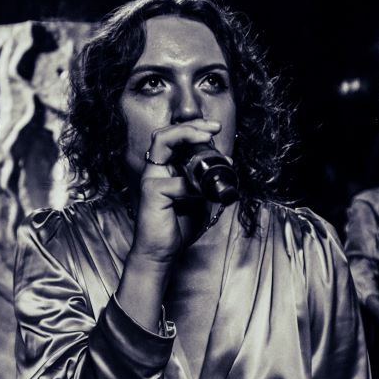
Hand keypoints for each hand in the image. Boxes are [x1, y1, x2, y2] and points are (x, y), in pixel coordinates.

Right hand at [128, 118, 222, 263]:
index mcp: (165, 169)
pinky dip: (193, 185)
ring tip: (205, 137)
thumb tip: (226, 161)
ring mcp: (151, 179)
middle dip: (190, 125)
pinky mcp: (152, 192)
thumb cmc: (178, 226)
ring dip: (185, 135)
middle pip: (165, 133)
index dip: (194, 128)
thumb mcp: (200, 198)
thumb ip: (208, 181)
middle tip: (212, 128)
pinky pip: (176, 181)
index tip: (215, 129)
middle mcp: (155, 170)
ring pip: (162, 142)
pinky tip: (201, 194)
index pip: (174, 138)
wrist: (162, 252)